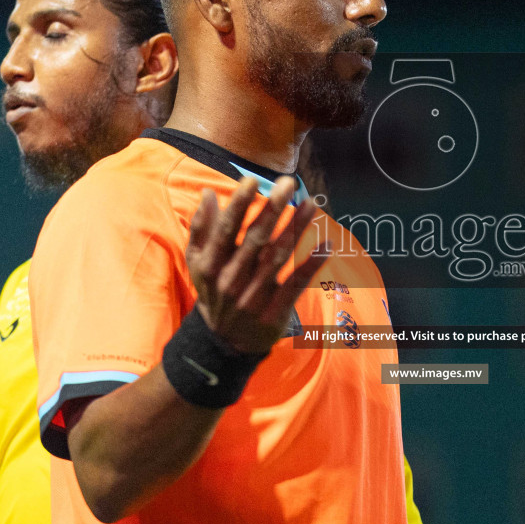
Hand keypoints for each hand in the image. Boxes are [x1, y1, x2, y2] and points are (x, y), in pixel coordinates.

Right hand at [187, 176, 329, 353]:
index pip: (226, 230)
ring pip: (279, 257)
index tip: (252, 180)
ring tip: (311, 204)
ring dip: (297, 228)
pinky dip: (311, 264)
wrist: (224, 342)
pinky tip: (326, 245)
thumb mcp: (198, 263)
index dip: (239, 205)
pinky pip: (296, 284)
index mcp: (211, 265)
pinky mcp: (275, 312)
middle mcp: (231, 280)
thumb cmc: (213, 291)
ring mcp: (254, 297)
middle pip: (256, 240)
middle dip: (272, 209)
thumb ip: (202, 229)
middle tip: (288, 183)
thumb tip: (208, 193)